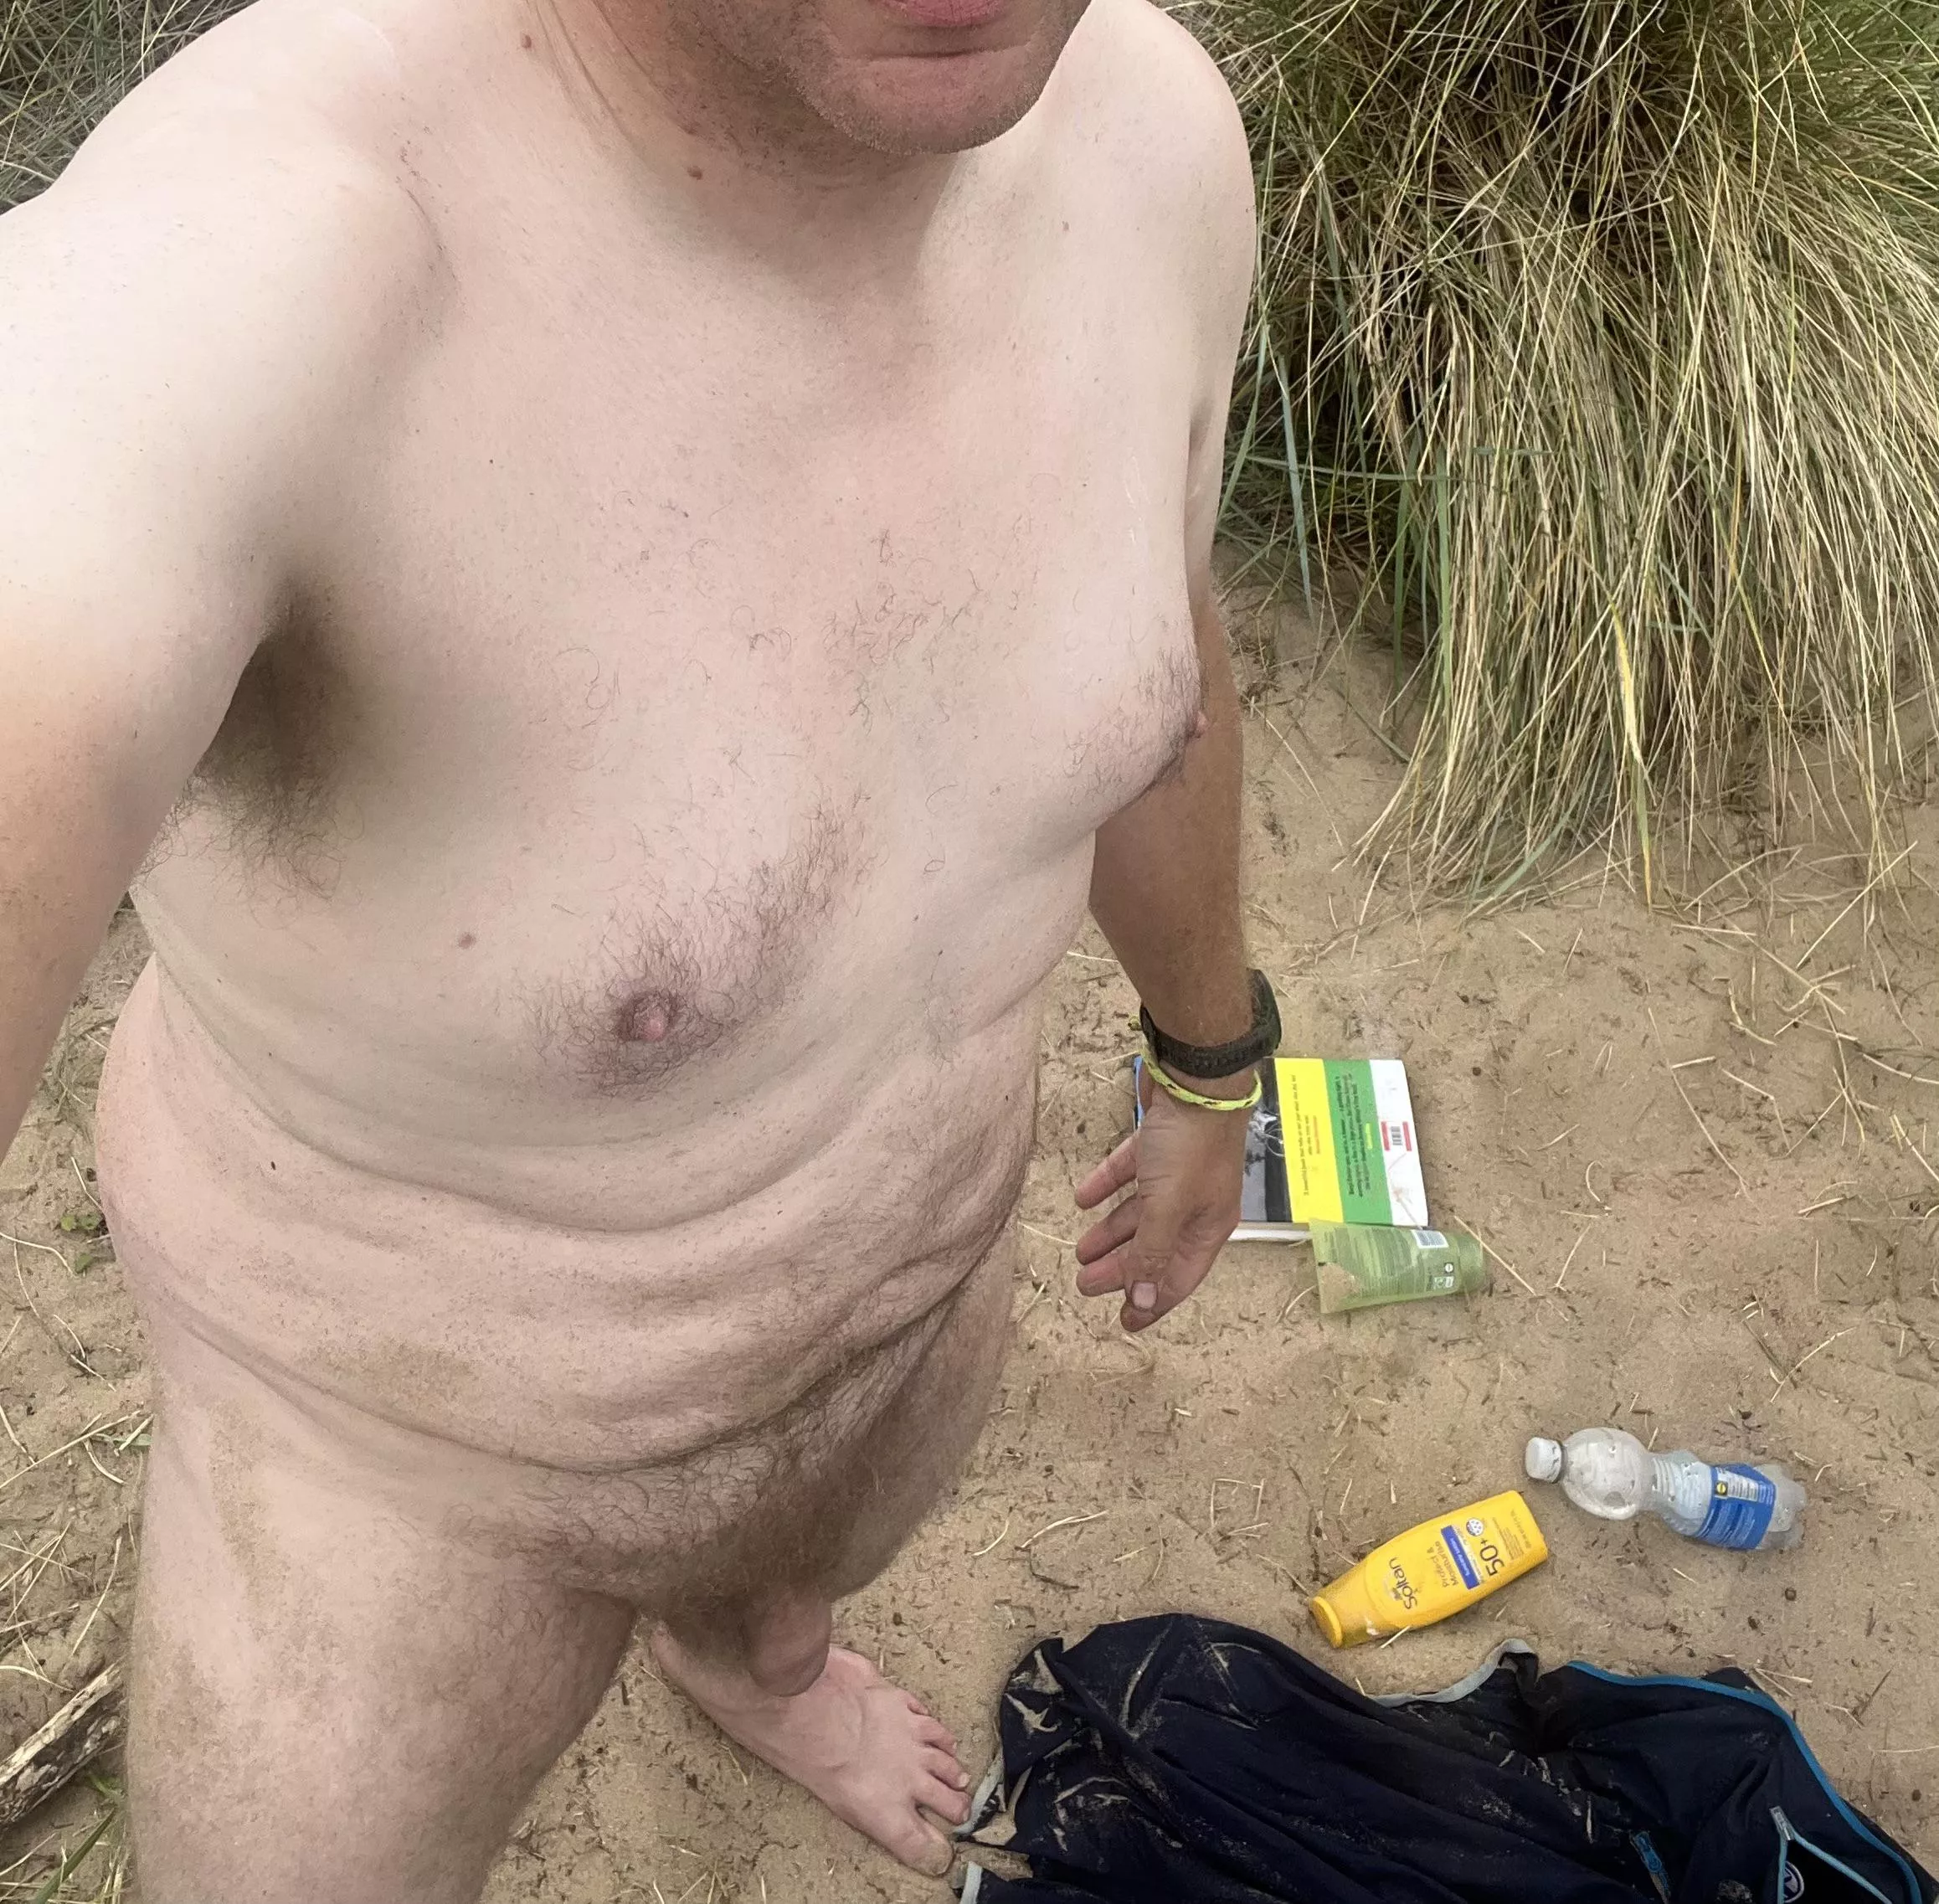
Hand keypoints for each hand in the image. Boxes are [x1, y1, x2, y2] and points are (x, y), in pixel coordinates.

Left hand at [1072, 1068, 1248, 1332]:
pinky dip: (1106, 1187)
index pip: (1179, 1277)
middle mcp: (1195, 1204)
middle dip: (1122, 1270)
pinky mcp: (1158, 1145)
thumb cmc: (1189, 1146)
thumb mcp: (1168, 1207)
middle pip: (1154, 1247)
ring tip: (1080, 1250)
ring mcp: (1176, 1174)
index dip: (1152, 1302)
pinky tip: (1082, 1198)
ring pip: (1139, 1214)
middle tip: (1086, 1286)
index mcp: (1207, 1226)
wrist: (1196, 1079)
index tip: (1125, 1323)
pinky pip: (1128, 1175)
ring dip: (1110, 1233)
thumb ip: (1153, 1253)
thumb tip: (1144, 1300)